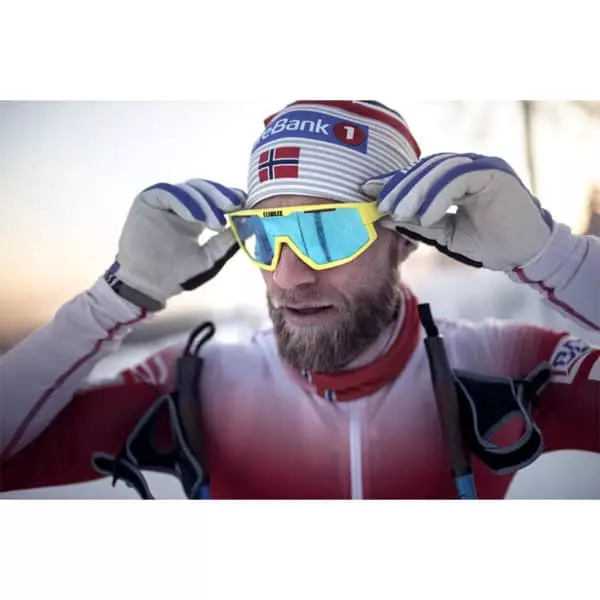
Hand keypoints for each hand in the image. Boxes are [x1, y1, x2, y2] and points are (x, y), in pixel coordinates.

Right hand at [104, 179, 244, 309]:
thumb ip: (226, 242)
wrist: (149, 284)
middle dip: (220, 196)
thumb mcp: (209, 257)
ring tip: (215, 221)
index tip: (243, 201)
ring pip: (188, 190)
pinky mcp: (147, 201)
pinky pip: (168, 194)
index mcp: (194, 215)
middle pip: (203, 190)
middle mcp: (180, 205)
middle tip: (233, 204)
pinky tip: (196, 216)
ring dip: (204, 202)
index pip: (213, 199)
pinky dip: (185, 202)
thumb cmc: (177, 273)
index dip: (228, 197)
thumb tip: (247, 226)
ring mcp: (163, 202)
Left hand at [361, 153, 553, 269]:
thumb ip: (419, 224)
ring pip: (439, 168)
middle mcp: (466, 166)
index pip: (419, 175)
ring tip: (399, 213)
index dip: (393, 181)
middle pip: (425, 167)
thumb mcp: (446, 235)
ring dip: (415, 191)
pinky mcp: (493, 172)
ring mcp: (481, 165)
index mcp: (455, 178)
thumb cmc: (489, 244)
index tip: (367, 192)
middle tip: (382, 207)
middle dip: (399, 186)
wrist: (525, 255)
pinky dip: (439, 197)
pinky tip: (426, 216)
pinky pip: (458, 178)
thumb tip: (386, 218)